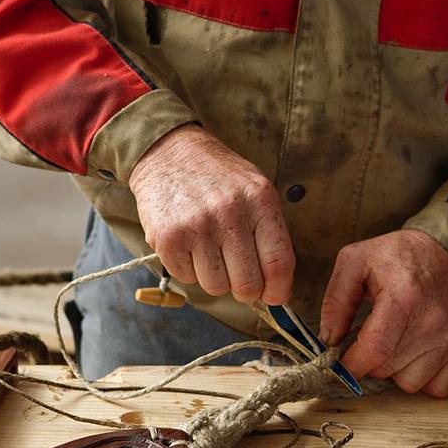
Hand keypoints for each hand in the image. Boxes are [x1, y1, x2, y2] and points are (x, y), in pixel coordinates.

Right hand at [129, 124, 294, 303]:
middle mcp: (230, 214)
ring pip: (216, 287)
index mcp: (260, 201)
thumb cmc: (218, 177)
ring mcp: (197, 226)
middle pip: (247, 284)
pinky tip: (188, 244)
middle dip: (246, 290)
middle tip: (239, 277)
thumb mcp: (255, 190)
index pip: (279, 263)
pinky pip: (186, 278)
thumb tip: (277, 287)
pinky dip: (188, 269)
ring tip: (209, 250)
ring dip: (215, 278)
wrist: (168, 151)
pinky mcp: (168, 238)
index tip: (274, 296)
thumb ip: (269, 233)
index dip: (279, 290)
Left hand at [319, 230, 447, 397]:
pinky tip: (415, 352)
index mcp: (403, 298)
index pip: (374, 352)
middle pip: (386, 369)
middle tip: (372, 335)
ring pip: (409, 383)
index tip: (340, 362)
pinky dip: (422, 377)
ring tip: (396, 339)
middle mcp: (433, 321)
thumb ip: (335, 302)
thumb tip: (328, 341)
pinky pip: (436, 388)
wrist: (442, 249)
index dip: (351, 365)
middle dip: (370, 359)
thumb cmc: (396, 255)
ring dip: (395, 369)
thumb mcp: (354, 262)